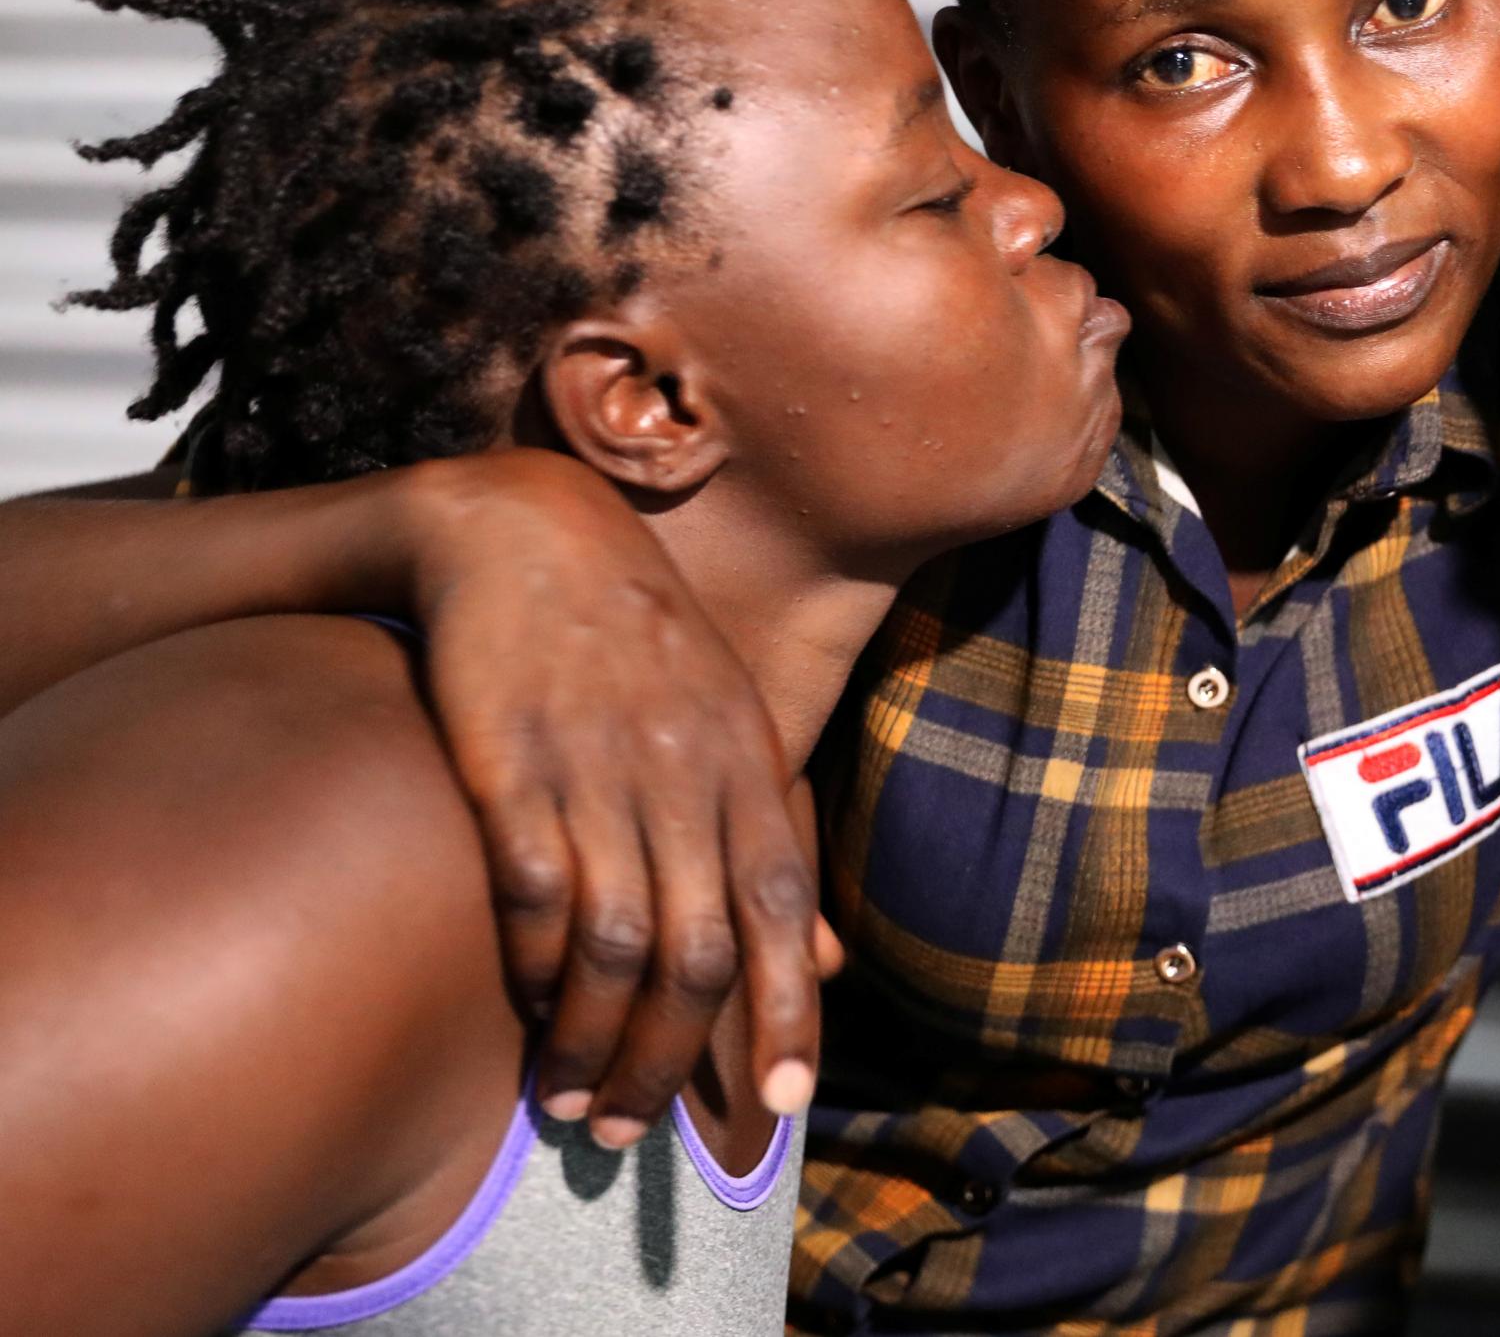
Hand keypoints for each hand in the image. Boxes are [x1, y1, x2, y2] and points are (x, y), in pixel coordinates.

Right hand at [393, 449, 823, 1144]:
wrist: (525, 530)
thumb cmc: (636, 643)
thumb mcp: (729, 727)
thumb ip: (774, 843)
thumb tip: (827, 962)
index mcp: (746, 766)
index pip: (783, 912)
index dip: (786, 1013)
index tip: (784, 1103)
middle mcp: (683, 775)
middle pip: (697, 952)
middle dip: (668, 1062)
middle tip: (629, 1133)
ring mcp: (596, 769)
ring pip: (613, 941)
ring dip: (588, 1041)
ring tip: (566, 1106)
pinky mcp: (508, 762)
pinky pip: (528, 890)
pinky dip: (527, 964)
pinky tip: (519, 1009)